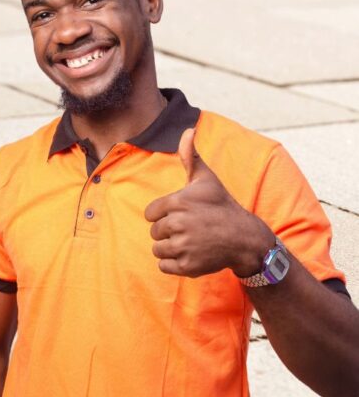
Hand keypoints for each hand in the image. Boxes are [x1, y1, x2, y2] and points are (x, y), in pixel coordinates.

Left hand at [143, 128, 275, 277]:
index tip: (182, 214)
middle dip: (169, 231)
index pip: (150, 213)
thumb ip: (190, 156)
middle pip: (154, 232)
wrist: (245, 239)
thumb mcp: (207, 179)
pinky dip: (174, 264)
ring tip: (192, 242)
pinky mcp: (188, 266)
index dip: (164, 214)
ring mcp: (184, 246)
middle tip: (191, 229)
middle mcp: (178, 224)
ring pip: (158, 249)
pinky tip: (191, 255)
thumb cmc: (222, 206)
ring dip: (171, 248)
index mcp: (178, 202)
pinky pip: (164, 266)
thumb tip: (187, 129)